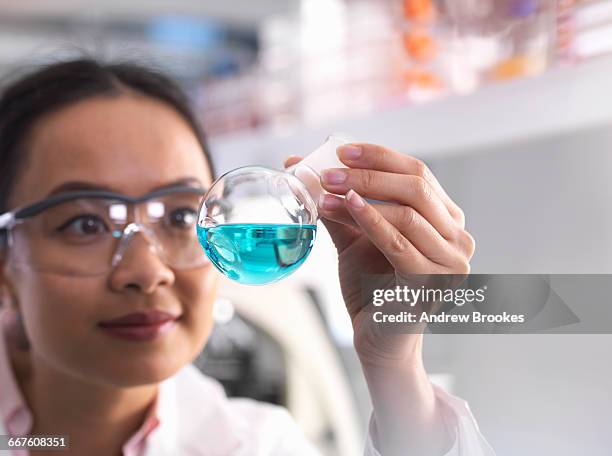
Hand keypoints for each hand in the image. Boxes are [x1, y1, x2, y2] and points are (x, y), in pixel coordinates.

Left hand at [284, 143, 474, 366]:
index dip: (380, 156)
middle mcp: (458, 237)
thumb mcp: (356, 236)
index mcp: (446, 219)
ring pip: (407, 212)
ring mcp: (452, 261)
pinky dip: (370, 221)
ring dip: (361, 196)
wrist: (378, 337)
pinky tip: (343, 208)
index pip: (418, 173)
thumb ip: (339, 203)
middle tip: (328, 172)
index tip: (342, 151)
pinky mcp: (434, 282)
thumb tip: (302, 166)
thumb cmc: (371, 286)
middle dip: (368, 174)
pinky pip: (399, 243)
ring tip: (325, 193)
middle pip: (416, 186)